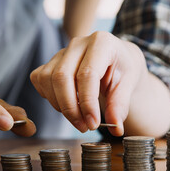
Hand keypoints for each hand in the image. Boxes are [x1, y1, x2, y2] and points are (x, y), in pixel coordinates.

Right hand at [31, 31, 148, 136]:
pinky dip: (49, 96)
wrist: (117, 58)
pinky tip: (66, 103)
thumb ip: (120, 104)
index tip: (93, 123)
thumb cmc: (123, 68)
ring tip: (78, 117)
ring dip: (60, 105)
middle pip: (62, 77)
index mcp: (101, 43)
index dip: (88, 102)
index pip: (87, 74)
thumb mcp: (129, 84)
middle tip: (85, 127)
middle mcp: (79, 43)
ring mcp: (62, 51)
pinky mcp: (51, 61)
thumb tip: (115, 128)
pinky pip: (39, 79)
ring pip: (48, 80)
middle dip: (71, 108)